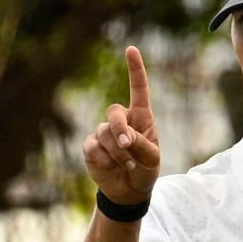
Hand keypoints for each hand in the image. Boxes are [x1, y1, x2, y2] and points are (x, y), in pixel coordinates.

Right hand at [82, 48, 162, 210]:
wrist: (129, 191)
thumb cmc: (145, 170)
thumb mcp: (151, 158)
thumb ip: (140, 144)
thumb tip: (122, 137)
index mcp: (141, 118)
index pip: (138, 90)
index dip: (135, 70)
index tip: (131, 49)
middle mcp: (121, 121)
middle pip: (114, 112)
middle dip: (119, 128)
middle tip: (127, 145)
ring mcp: (104, 133)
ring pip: (104, 133)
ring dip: (117, 152)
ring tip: (126, 165)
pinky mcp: (91, 147)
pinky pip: (93, 147)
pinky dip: (104, 159)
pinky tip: (110, 167)